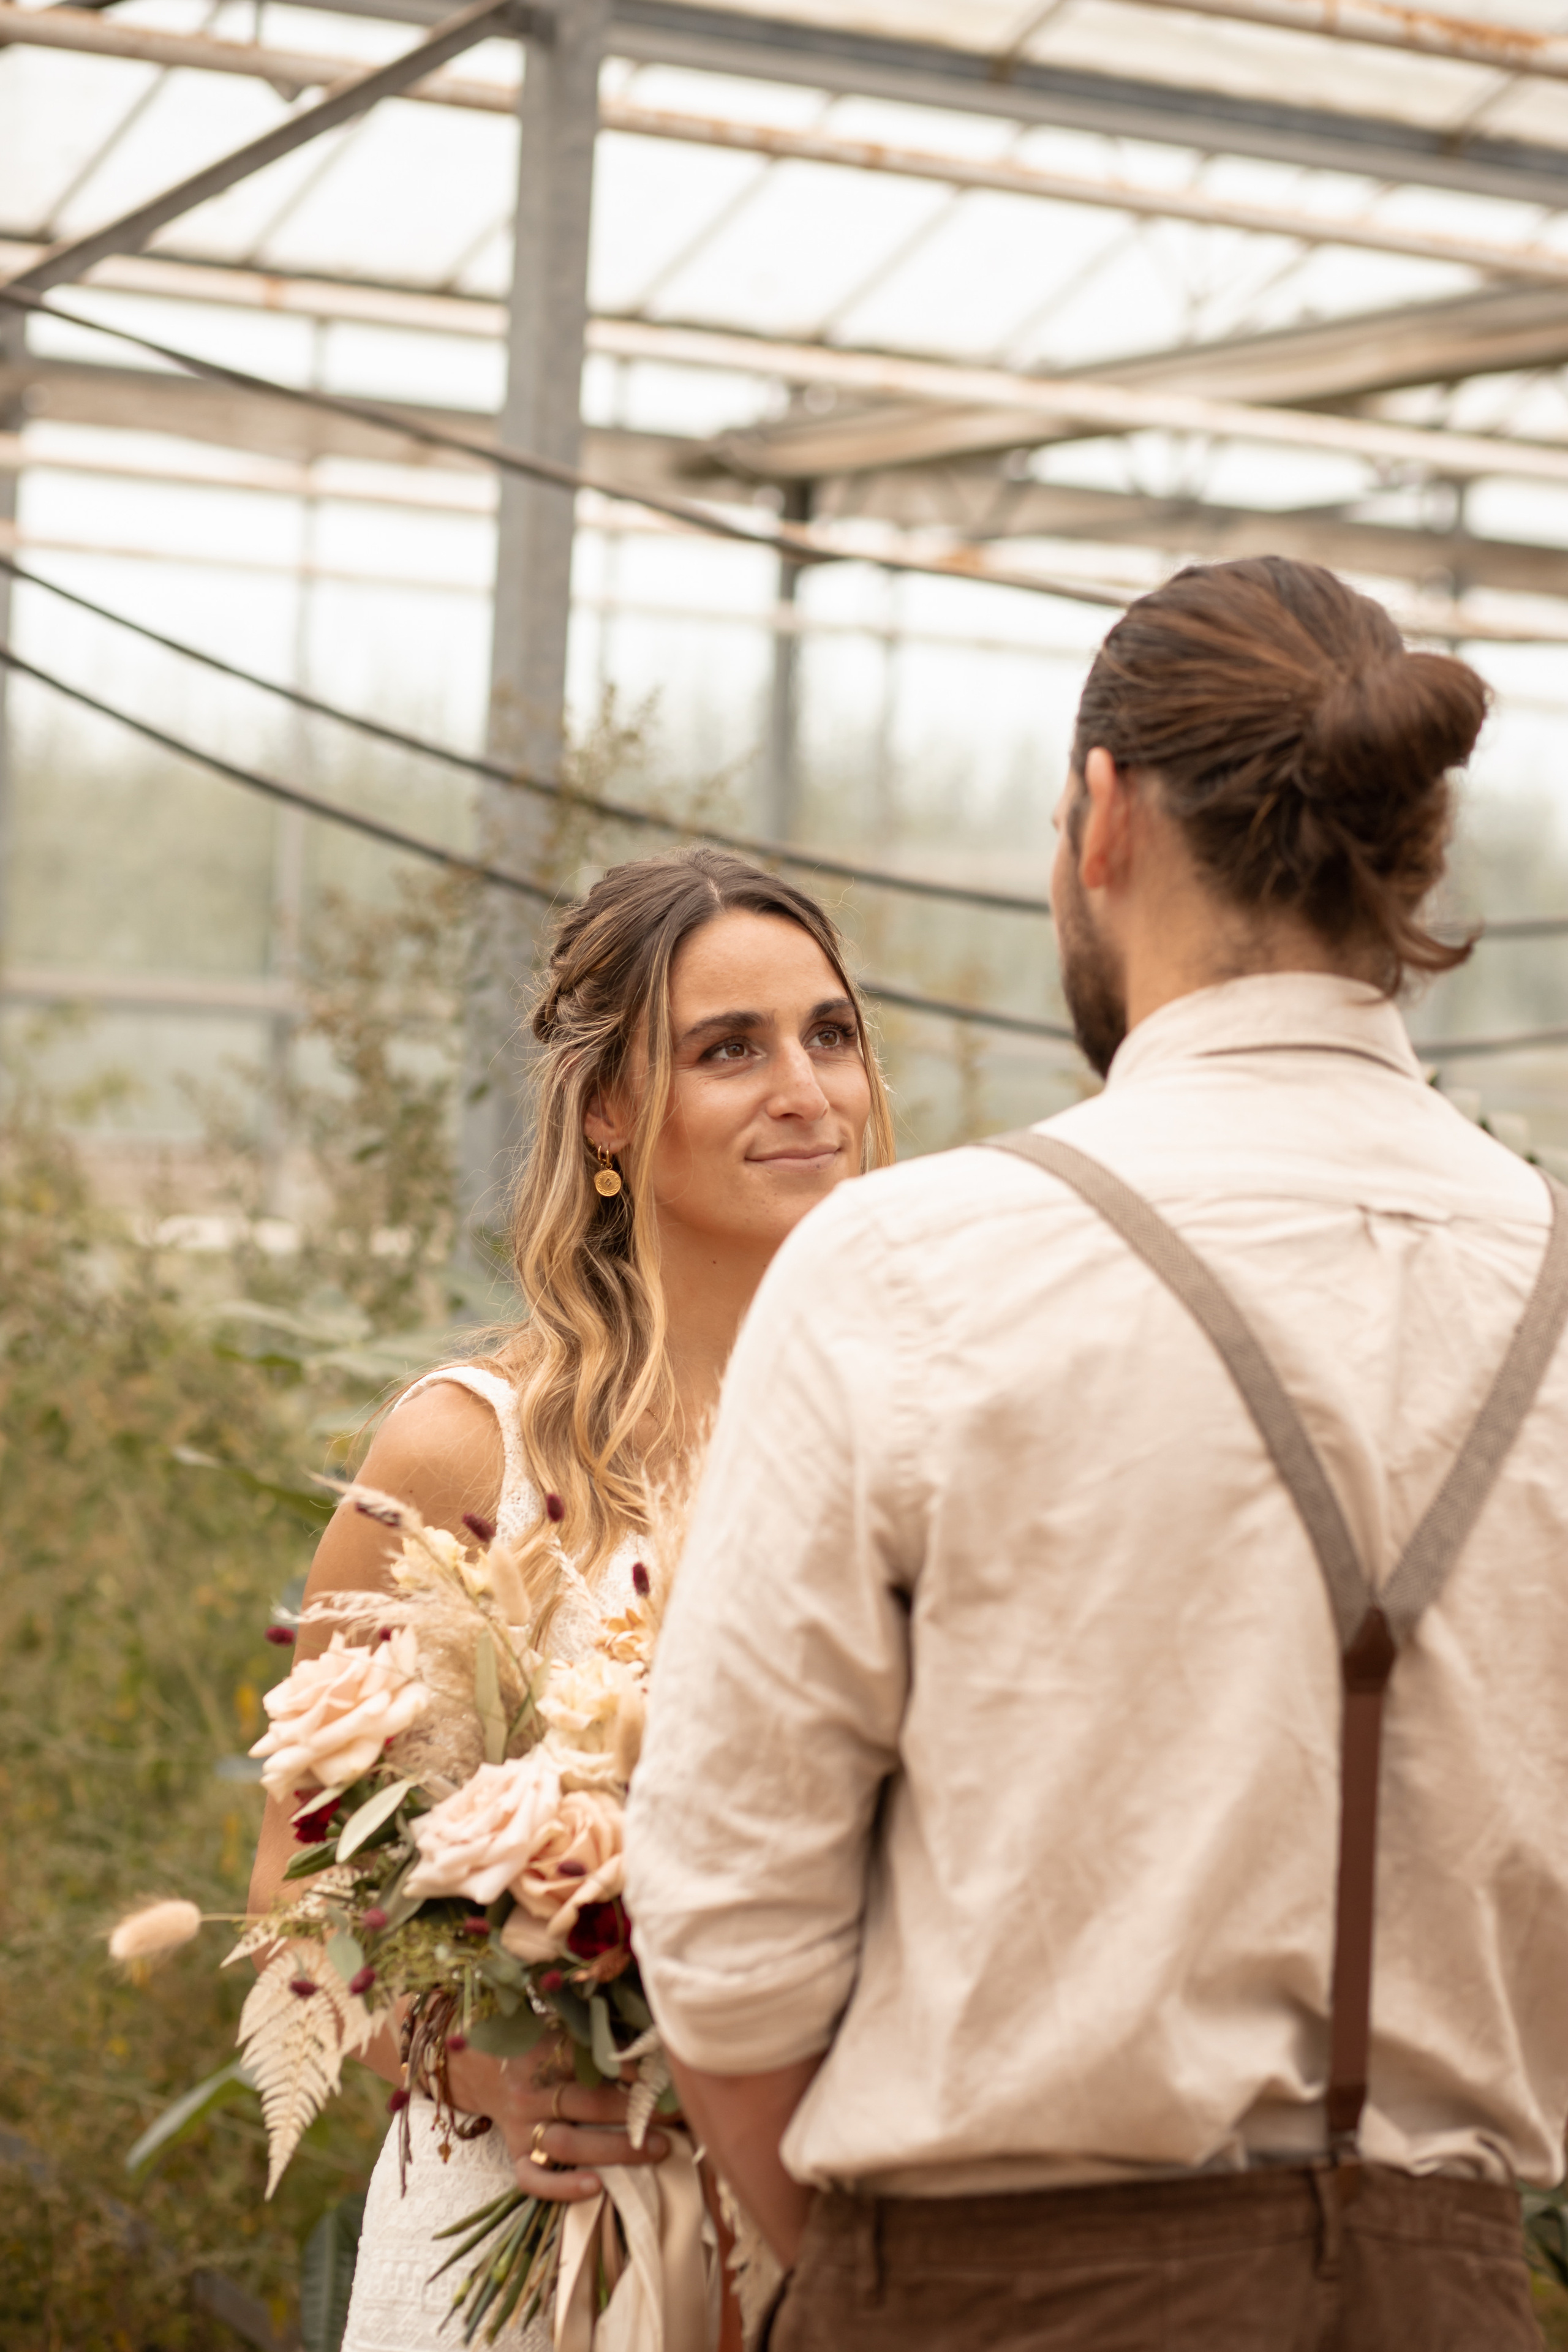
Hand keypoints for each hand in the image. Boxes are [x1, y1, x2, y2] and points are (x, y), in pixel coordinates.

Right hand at [445, 2043, 670, 2203]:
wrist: (482, 2067)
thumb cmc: (539, 2047)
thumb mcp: (562, 2029)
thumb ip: (598, 2037)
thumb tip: (654, 2046)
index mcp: (545, 2051)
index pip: (590, 2059)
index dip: (630, 2069)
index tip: (667, 2078)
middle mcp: (531, 2090)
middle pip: (585, 2103)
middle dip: (634, 2112)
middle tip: (676, 2118)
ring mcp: (520, 2126)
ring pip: (566, 2143)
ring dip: (614, 2149)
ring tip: (658, 2150)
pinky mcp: (515, 2155)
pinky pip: (533, 2179)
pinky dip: (562, 2188)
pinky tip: (596, 2188)